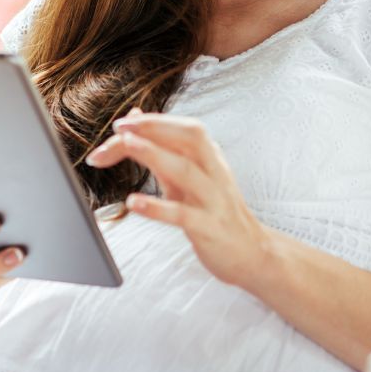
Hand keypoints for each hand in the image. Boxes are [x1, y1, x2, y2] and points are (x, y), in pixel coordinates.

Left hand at [84, 110, 269, 287]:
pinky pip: (183, 214)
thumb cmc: (214, 211)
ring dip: (154, 154)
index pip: (182, 129)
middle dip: (155, 127)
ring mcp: (214, 199)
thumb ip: (162, 149)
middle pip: (190, 137)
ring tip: (126, 144)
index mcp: (210, 157)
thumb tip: (135, 118)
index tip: (120, 124)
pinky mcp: (210, 227)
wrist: (251, 252)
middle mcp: (214, 172)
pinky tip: (133, 202)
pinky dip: (157, 207)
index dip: (152, 122)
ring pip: (186, 170)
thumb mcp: (188, 177)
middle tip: (119, 128)